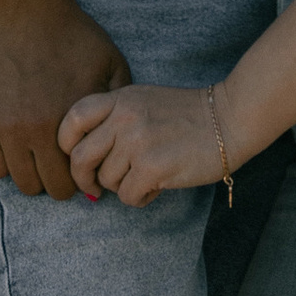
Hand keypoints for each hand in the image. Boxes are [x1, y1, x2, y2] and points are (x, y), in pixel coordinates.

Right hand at [0, 0, 129, 196]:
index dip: (82, 174)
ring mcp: (8, 128)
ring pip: (21, 182)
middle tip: (61, 163)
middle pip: (48, 188)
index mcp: (70, 119)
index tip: (81, 163)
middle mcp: (37, 130)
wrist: (28, 9)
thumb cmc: (73, 34)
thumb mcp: (110, 62)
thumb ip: (117, 102)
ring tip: (39, 155)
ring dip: (32, 174)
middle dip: (58, 180)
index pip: (78, 179)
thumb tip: (118, 141)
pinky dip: (6, 163)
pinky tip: (17, 146)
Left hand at [62, 80, 229, 207]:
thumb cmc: (188, 113)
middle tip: (95, 186)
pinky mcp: (152, 167)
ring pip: (106, 181)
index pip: (73, 117)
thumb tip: (88, 158)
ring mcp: (137, 142)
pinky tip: (156, 187)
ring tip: (144, 177)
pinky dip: (140, 198)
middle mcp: (124, 118)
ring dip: (121, 186)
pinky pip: (127, 197)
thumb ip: (116, 118)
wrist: (230, 118)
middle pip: (79, 157)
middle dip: (84, 178)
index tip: (75, 157)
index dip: (65, 143)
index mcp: (121, 98)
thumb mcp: (145, 100)